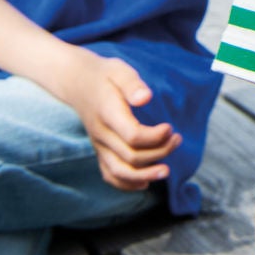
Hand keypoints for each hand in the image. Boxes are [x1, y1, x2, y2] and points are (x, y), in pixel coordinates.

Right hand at [57, 50, 180, 190]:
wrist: (77, 83)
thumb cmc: (105, 75)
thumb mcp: (119, 70)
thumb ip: (132, 84)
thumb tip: (146, 98)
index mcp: (108, 113)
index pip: (132, 135)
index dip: (155, 137)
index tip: (170, 128)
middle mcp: (101, 134)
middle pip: (130, 156)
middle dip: (159, 152)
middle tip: (177, 139)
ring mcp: (99, 145)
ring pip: (119, 172)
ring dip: (145, 175)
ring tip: (166, 170)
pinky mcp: (100, 151)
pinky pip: (110, 175)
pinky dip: (127, 184)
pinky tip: (145, 182)